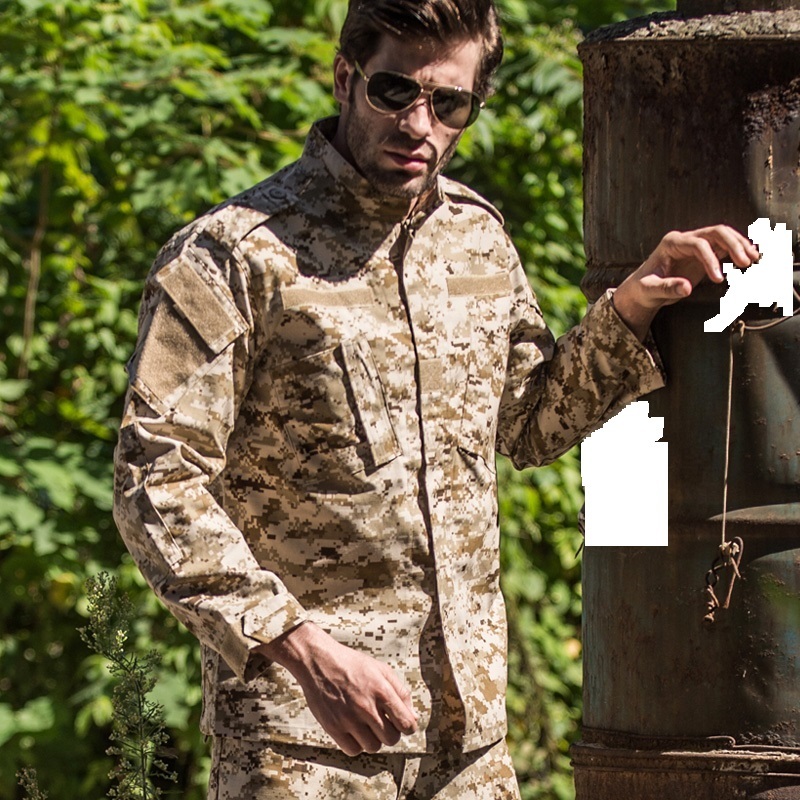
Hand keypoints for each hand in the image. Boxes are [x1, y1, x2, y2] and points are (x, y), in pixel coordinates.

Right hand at [257, 622, 417, 755]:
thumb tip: (413, 717)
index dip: (408, 726)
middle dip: (390, 733)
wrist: (318, 661)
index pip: (406, 723)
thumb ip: (401, 692)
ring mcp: (348, 718)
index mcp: (382, 690)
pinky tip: (353, 730)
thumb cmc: (352, 664)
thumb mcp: (381, 669)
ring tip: (366, 724)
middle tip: (382, 722)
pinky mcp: (333, 727)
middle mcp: (366, 706)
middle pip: (391, 738)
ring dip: (373, 739)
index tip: (402, 723)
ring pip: (373, 747)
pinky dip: (356, 744)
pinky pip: (353, 750)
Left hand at [612, 225, 759, 339]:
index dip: (711, 260)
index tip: (718, 280)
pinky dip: (737, 252)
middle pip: (715, 232)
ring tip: (753, 259)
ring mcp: (695, 244)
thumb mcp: (650, 290)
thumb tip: (687, 288)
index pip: (698, 244)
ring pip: (723, 237)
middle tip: (746, 262)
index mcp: (671, 243)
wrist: (642, 289)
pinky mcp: (703, 254)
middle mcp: (685, 239)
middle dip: (733, 244)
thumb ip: (667, 288)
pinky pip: (723, 248)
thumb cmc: (644, 288)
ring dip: (740, 245)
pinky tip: (748, 260)